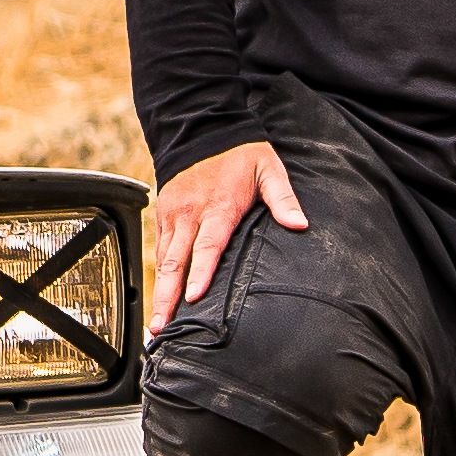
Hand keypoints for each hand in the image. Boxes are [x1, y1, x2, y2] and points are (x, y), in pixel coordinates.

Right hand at [144, 140, 311, 325]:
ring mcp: (174, 216)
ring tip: (156, 324)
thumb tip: (299, 225)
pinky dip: (157, 276)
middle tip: (160, 327)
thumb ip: (283, 198)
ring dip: (159, 293)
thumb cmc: (241, 152)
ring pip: (162, 260)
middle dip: (166, 297)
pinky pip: (159, 250)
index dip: (200, 273)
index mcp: (218, 207)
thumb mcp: (269, 169)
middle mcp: (190, 214)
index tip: (193, 299)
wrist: (202, 129)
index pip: (207, 246)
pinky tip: (158, 298)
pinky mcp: (165, 216)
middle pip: (175, 262)